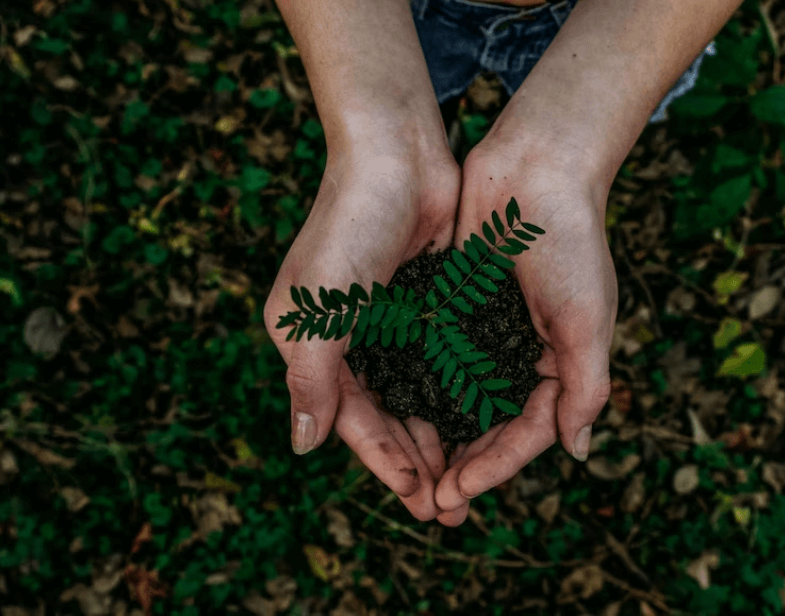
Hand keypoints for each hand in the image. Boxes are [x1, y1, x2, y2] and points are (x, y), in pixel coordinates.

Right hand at [264, 135, 465, 521]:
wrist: (396, 153)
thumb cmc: (349, 226)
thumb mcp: (318, 309)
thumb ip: (310, 379)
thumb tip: (302, 446)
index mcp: (311, 343)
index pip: (350, 419)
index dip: (384, 462)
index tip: (420, 499)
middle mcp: (348, 339)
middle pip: (385, 416)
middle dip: (416, 463)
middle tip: (450, 508)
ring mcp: (389, 322)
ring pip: (416, 396)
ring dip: (440, 437)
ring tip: (468, 479)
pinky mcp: (425, 303)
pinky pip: (441, 362)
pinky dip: (457, 394)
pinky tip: (482, 423)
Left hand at [434, 136, 616, 523]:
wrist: (536, 168)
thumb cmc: (571, 241)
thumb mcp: (587, 319)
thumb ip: (585, 386)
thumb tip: (577, 451)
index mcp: (559, 365)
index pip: (526, 432)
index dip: (494, 467)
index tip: (457, 492)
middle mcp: (521, 355)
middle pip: (488, 426)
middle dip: (462, 466)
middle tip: (429, 503)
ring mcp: (486, 333)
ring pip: (457, 400)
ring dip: (436, 437)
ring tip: (408, 473)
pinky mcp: (454, 307)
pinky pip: (434, 358)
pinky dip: (417, 387)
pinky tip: (391, 412)